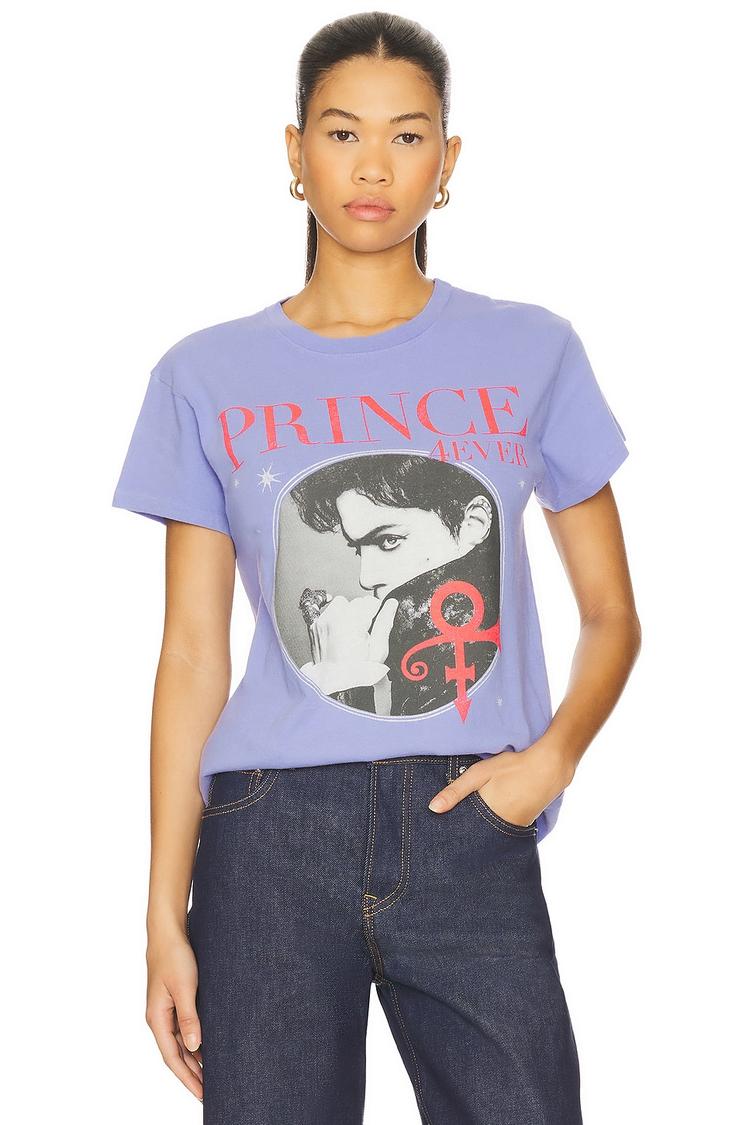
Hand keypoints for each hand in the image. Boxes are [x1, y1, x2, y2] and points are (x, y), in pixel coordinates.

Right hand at [145, 928, 202, 1101]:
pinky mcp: (174, 1001)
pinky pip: (184, 1030)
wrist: (168, 932)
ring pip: (181, 1044)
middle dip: (192, 1076)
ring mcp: (166, 1011)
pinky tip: (207, 1048)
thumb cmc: (174, 956)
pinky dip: (195, 1042)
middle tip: (212, 1093)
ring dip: (195, 1061)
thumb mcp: (184, 987)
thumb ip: (188, 1017)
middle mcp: (160, 1019)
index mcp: (157, 1019)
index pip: (173, 1058)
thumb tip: (194, 1048)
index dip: (188, 1079)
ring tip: (212, 1077)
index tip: (202, 1095)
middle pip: (176, 1055)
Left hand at [308, 594, 397, 664]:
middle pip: (356, 602)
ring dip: (348, 613)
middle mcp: (333, 617)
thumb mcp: (379, 649)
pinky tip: (338, 629)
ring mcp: (322, 621)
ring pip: (341, 604)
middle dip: (362, 614)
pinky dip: (333, 616)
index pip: (371, 602)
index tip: (375, 625)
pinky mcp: (314, 626)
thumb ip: (385, 622)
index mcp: (351, 621)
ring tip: (351, 633)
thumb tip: (391, 603)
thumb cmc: (358, 672)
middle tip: (363, 634)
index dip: (377, 613)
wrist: (336, 686)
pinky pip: (325, 611)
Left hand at [428, 739, 574, 824]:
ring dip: (480, 830)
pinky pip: (503, 831)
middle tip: (451, 835)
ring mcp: (514, 829)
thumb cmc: (512, 767)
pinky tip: (490, 818)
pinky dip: (494, 827)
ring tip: (469, 827)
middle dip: (465, 835)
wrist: (550, 768)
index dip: (451, 832)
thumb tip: (432, 808)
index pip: (462, 832)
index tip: (438, 834)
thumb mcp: (479, 774)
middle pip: (475, 836)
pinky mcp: (523, 826)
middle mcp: (499, 828)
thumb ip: (455, 791)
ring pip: (489, 835)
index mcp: (486, 816)